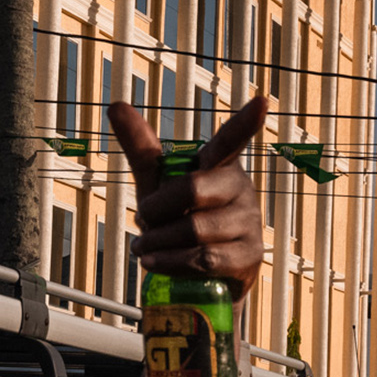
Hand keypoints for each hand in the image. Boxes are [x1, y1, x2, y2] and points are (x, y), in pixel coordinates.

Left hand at [109, 93, 268, 293]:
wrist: (200, 275)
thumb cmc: (179, 218)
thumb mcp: (157, 183)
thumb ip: (140, 147)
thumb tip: (115, 105)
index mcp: (220, 164)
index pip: (231, 140)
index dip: (245, 122)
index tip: (260, 102)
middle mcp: (240, 187)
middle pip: (193, 189)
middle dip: (156, 209)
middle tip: (143, 221)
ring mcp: (250, 221)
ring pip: (196, 230)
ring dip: (158, 242)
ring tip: (144, 248)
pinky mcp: (250, 255)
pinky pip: (205, 259)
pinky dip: (171, 262)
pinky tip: (155, 263)